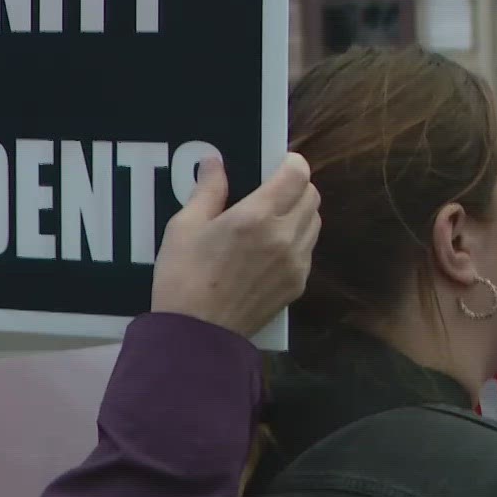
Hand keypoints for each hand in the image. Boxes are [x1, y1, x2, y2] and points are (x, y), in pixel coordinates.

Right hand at [152, 153, 320, 337]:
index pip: (296, 175)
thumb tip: (215, 162)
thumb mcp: (183, 227)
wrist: (197, 334)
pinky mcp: (297, 284)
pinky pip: (307, 249)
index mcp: (256, 216)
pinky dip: (297, 238)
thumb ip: (207, 191)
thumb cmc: (182, 276)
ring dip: (300, 211)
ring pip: (314, 222)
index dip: (292, 162)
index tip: (278, 162)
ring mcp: (296, 263)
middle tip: (272, 187)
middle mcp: (284, 236)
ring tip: (272, 217)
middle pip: (312, 196)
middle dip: (296, 185)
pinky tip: (270, 247)